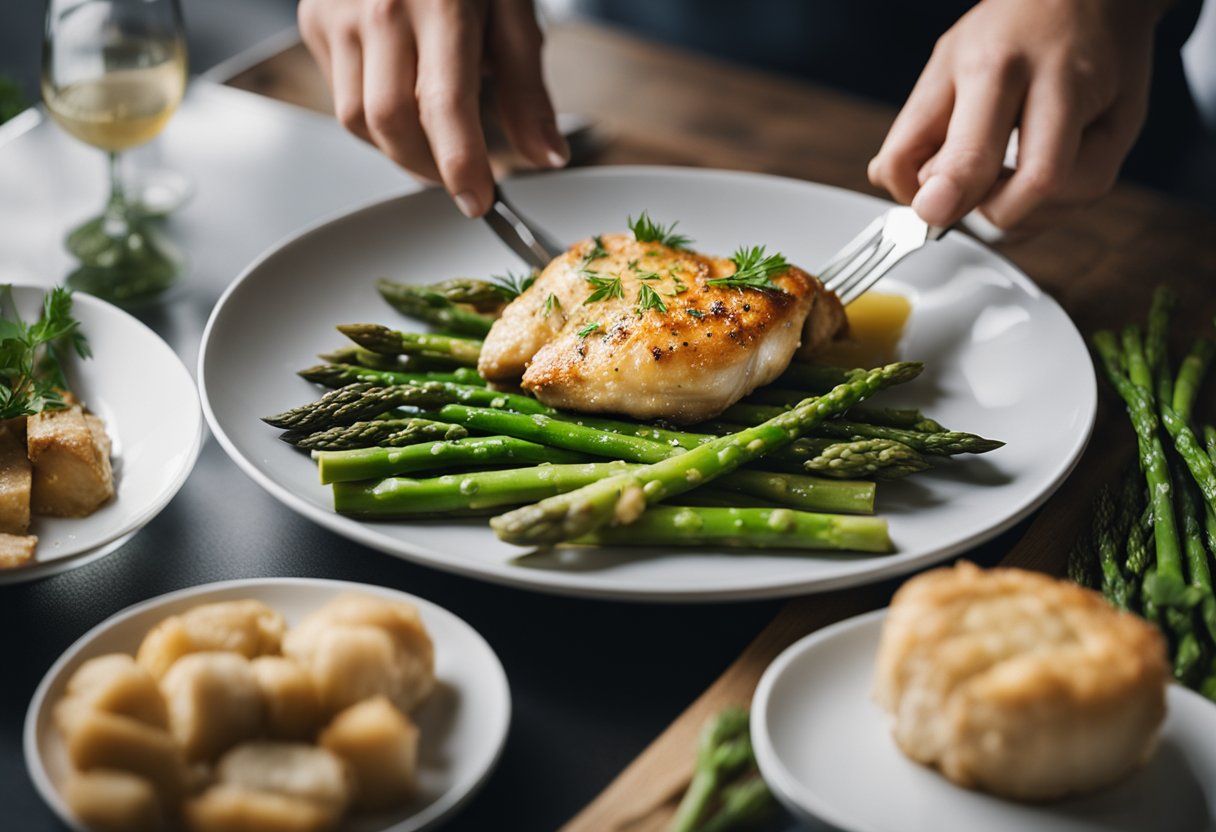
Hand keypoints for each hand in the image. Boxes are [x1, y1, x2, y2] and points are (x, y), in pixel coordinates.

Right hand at [298, 0, 567, 217]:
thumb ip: (527, 90)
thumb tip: (546, 158)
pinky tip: (404, 97)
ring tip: (436, 138)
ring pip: (356, 119)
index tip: (478, 202)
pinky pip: (341, 94)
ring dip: (398, 148)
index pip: (444, 105)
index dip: (461, 165)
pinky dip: (375, 118)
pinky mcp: (315, 20)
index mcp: (441, 2)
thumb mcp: (513, 11)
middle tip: (462, 179)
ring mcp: (337, 13)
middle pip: (390, 122)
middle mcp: (380, 7)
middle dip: (428, 168)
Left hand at [867, 0, 1169, 234]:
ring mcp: (1098, 111)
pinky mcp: (1125, 132)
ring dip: (1018, 215)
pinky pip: (1085, 196)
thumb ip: (916, 130)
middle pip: (1035, 183)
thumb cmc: (1011, 32)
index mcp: (997, 67)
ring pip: (1064, 199)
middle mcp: (1056, 87)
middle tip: (960, 206)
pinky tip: (1023, 189)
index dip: (944, 200)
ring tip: (994, 189)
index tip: (928, 212)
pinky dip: (1045, 210)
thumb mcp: (946, 65)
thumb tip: (896, 188)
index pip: (972, 154)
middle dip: (987, 214)